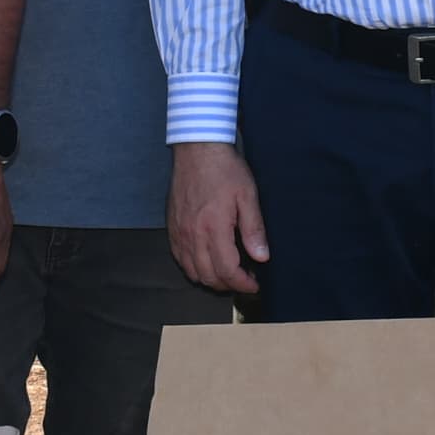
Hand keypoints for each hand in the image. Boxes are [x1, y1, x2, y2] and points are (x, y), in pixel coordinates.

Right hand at [169, 141, 268, 296]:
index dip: (242, 283)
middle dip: (228, 285)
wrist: (197, 149)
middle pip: (208, 276)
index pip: (227, 270)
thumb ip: (254, 229)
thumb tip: (262, 256)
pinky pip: (179, 258)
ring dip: (211, 279)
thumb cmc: (224, 169)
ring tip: (228, 272)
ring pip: (192, 271)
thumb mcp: (248, 195)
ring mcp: (179, 232)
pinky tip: (207, 261)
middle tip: (244, 279)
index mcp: (214, 227)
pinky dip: (193, 267)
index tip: (254, 283)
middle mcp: (193, 234)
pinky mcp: (172, 227)